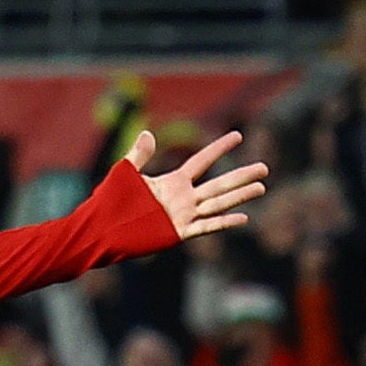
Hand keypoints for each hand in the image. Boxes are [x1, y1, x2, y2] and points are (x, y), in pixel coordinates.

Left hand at [117, 128, 270, 247]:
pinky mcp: (179, 233)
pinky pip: (206, 226)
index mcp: (173, 182)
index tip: (238, 135)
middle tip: (264, 167)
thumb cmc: (109, 201)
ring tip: (261, 186)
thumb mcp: (124, 173)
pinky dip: (224, 222)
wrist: (101, 229)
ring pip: (218, 203)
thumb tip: (149, 132)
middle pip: (219, 183)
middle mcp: (183, 198)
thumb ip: (139, 154)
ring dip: (240, 195)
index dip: (219, 148)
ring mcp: (183, 216)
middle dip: (241, 175)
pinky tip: (243, 217)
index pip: (202, 161)